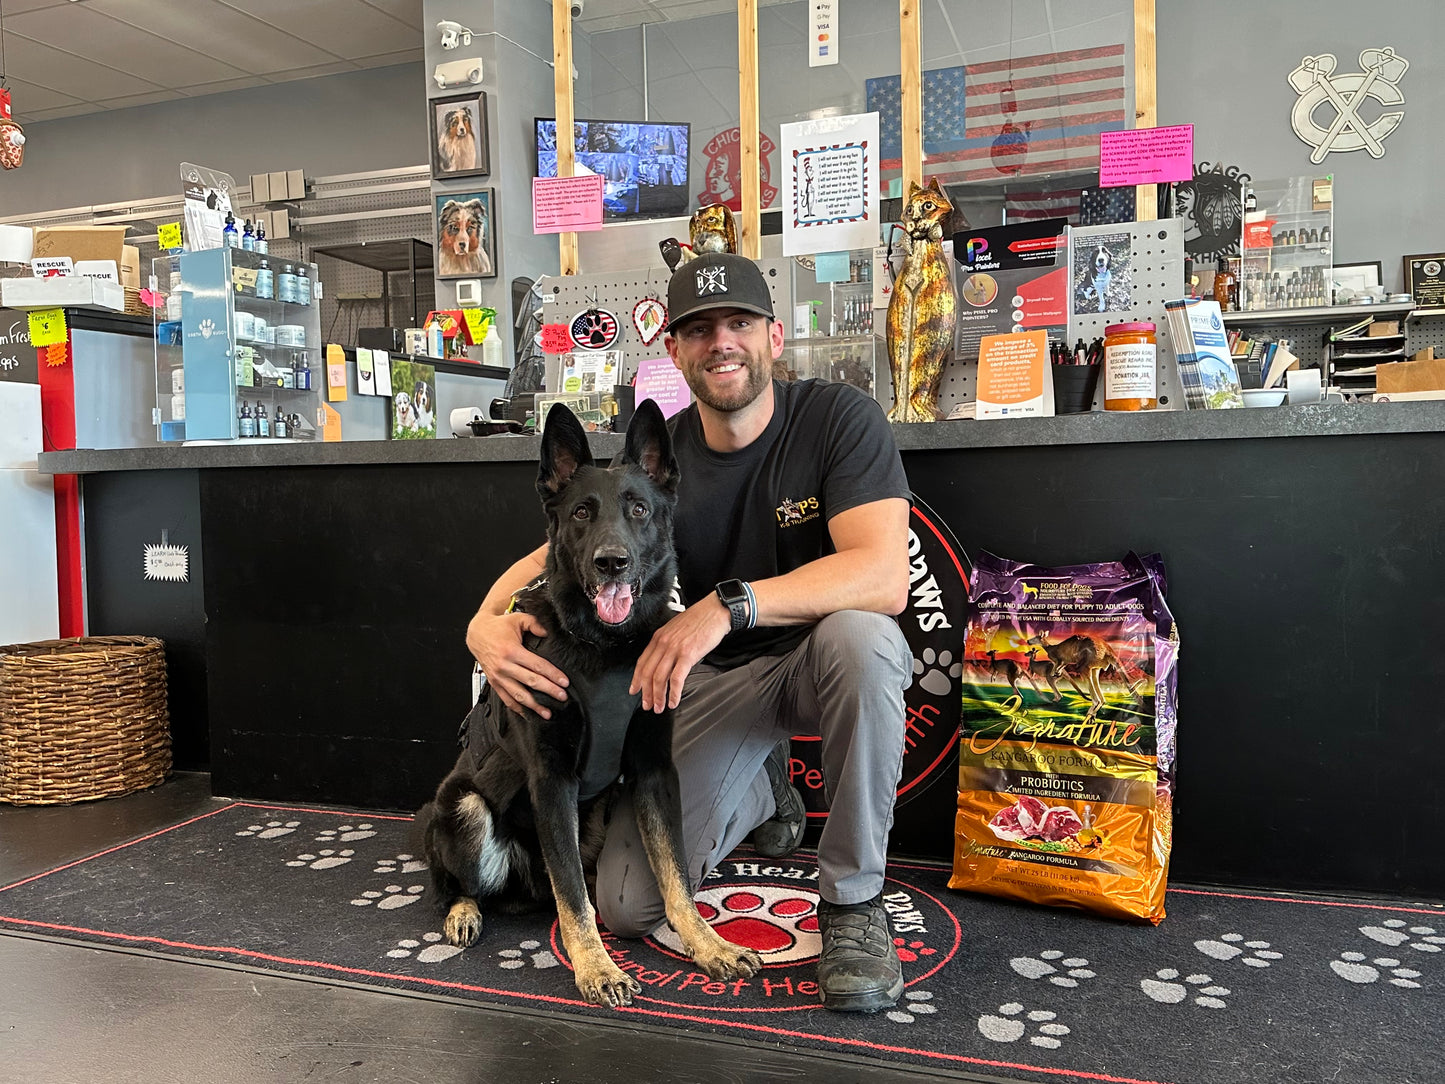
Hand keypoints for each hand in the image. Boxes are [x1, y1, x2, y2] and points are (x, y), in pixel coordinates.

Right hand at [466, 608, 567, 718]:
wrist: (477, 634)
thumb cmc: (498, 627)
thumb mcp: (518, 619)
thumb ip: (535, 624)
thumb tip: (549, 632)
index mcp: (511, 651)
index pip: (537, 665)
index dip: (552, 674)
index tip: (564, 682)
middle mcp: (504, 666)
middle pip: (531, 682)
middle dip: (549, 691)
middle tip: (562, 697)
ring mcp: (498, 677)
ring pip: (518, 695)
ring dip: (534, 705)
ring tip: (548, 713)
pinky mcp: (494, 683)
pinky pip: (506, 699)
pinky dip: (517, 708)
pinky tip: (528, 714)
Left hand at [630, 597, 730, 711]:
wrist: (715, 611)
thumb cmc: (700, 619)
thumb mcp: (676, 629)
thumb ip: (668, 643)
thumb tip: (665, 660)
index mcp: (659, 637)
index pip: (642, 662)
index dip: (636, 679)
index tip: (634, 690)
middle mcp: (663, 643)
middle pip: (648, 673)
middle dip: (646, 693)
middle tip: (647, 705)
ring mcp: (674, 649)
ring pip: (659, 678)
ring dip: (658, 696)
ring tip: (659, 707)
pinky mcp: (688, 655)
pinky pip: (676, 679)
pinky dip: (674, 693)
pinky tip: (674, 701)